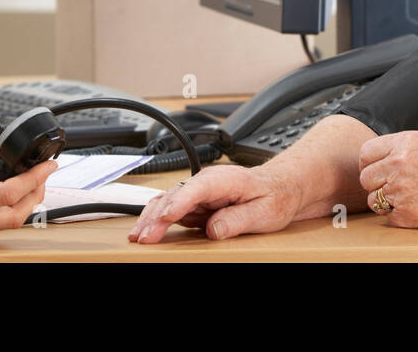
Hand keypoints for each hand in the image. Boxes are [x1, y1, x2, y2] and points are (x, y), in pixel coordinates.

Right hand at [127, 164, 303, 243]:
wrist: (279, 188)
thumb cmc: (273, 196)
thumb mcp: (264, 212)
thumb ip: (238, 219)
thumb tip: (213, 229)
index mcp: (224, 179)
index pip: (195, 189)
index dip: (178, 203)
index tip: (164, 218)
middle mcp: (206, 183)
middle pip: (175, 196)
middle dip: (156, 216)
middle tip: (144, 237)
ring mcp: (198, 193)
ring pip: (167, 202)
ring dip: (150, 219)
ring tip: (138, 237)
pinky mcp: (195, 204)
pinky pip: (170, 210)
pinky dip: (156, 220)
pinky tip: (145, 230)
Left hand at [358, 131, 417, 230]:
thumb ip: (405, 150)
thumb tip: (388, 159)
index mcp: (404, 142)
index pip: (366, 153)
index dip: (371, 163)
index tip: (378, 169)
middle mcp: (398, 164)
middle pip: (366, 178)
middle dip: (377, 183)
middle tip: (393, 187)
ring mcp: (401, 191)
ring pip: (374, 200)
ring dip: (386, 202)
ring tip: (408, 199)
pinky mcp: (409, 215)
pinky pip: (389, 218)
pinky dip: (400, 217)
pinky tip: (417, 210)